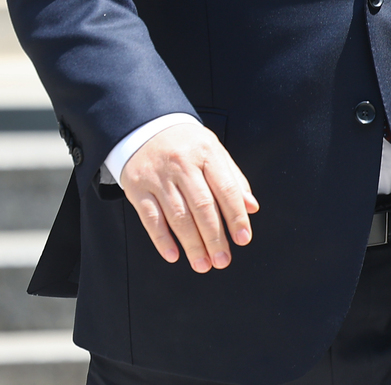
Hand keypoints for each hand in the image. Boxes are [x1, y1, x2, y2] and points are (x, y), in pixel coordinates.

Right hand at [121, 125, 258, 273]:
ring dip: (192, 244)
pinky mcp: (138, 187)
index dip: (236, 216)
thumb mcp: (213, 150)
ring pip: (178, 216)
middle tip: (222, 259)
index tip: (243, 238)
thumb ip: (233, 178)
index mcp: (206, 153)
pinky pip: (151, 217)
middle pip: (202, 206)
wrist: (145, 127)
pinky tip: (173, 255)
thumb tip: (251, 207)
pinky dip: (162, 239)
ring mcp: (159, 177)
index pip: (225, 188)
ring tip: (203, 264)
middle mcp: (182, 164)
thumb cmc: (185, 143)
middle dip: (214, 237)